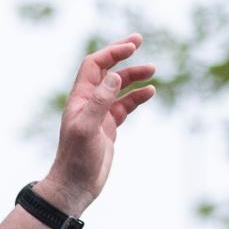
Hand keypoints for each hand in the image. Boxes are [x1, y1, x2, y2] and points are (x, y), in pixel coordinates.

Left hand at [40, 34, 155, 214]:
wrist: (75, 186)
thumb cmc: (77, 160)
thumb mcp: (88, 129)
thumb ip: (100, 102)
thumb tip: (115, 76)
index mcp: (80, 99)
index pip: (94, 65)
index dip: (111, 52)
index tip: (132, 46)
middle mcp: (88, 103)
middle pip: (106, 71)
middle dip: (121, 55)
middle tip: (139, 41)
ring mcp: (99, 115)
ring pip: (118, 88)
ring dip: (133, 76)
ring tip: (152, 70)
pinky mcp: (108, 128)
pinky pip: (124, 106)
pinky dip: (136, 97)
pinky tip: (150, 91)